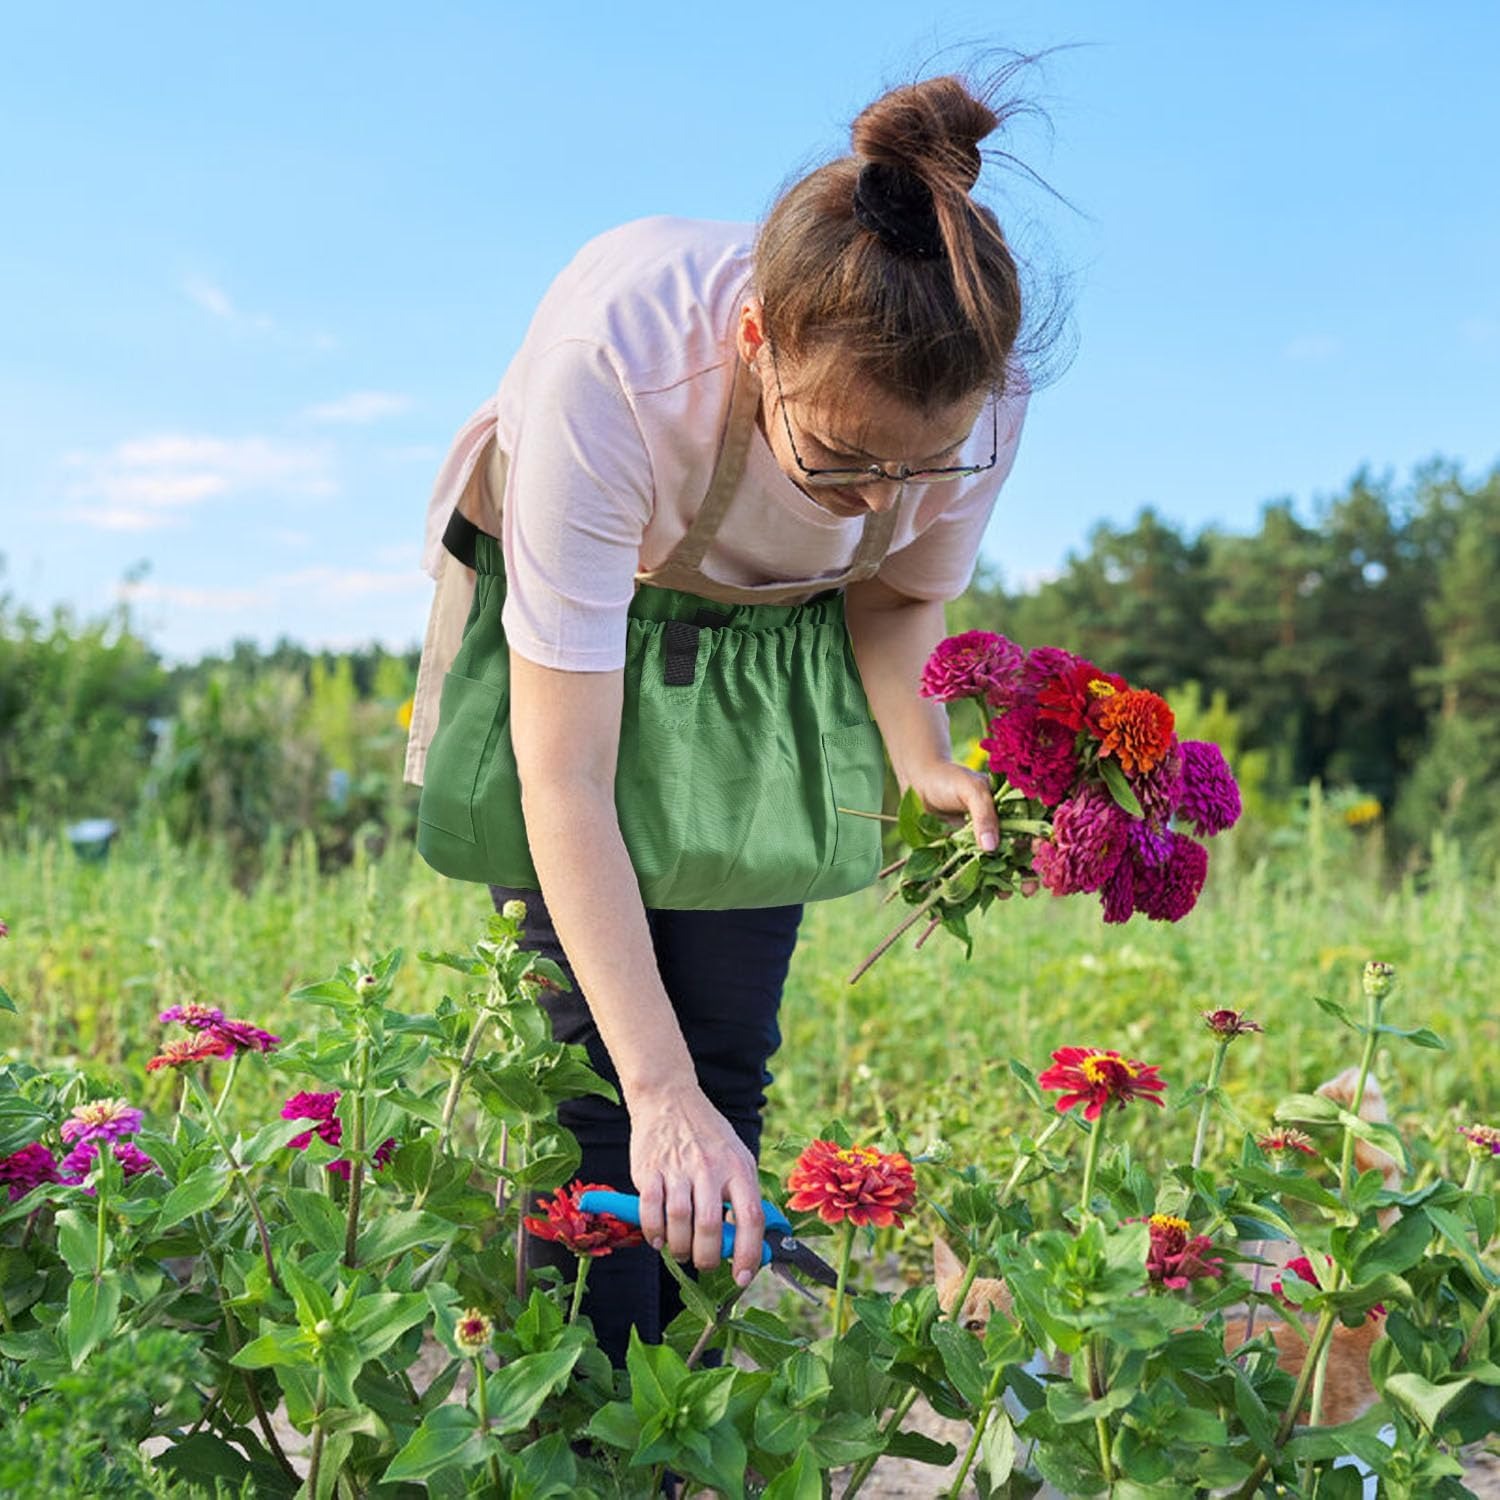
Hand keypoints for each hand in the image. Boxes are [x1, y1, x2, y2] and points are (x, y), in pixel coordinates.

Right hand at [626, 1078, 764, 1286]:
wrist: (669, 1098)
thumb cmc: (707, 1134)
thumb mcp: (736, 1156)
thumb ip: (742, 1195)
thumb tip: (747, 1242)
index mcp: (737, 1167)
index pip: (750, 1217)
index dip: (748, 1253)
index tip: (743, 1276)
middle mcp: (710, 1168)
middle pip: (711, 1227)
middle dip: (708, 1257)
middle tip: (705, 1262)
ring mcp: (678, 1168)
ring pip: (680, 1222)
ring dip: (680, 1248)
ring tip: (681, 1251)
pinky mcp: (650, 1170)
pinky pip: (650, 1210)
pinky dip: (654, 1232)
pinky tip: (659, 1238)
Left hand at [905, 759, 1037, 898]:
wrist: (919, 782)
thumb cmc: (949, 779)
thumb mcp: (972, 790)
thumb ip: (984, 816)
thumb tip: (991, 848)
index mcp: (1010, 807)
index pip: (1032, 827)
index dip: (1039, 843)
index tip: (1039, 856)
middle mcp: (1001, 825)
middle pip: (1021, 851)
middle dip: (1028, 871)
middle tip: (1029, 888)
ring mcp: (984, 839)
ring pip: (1001, 863)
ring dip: (1007, 880)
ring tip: (1007, 893)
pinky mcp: (966, 850)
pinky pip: (978, 868)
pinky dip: (983, 881)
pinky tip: (987, 892)